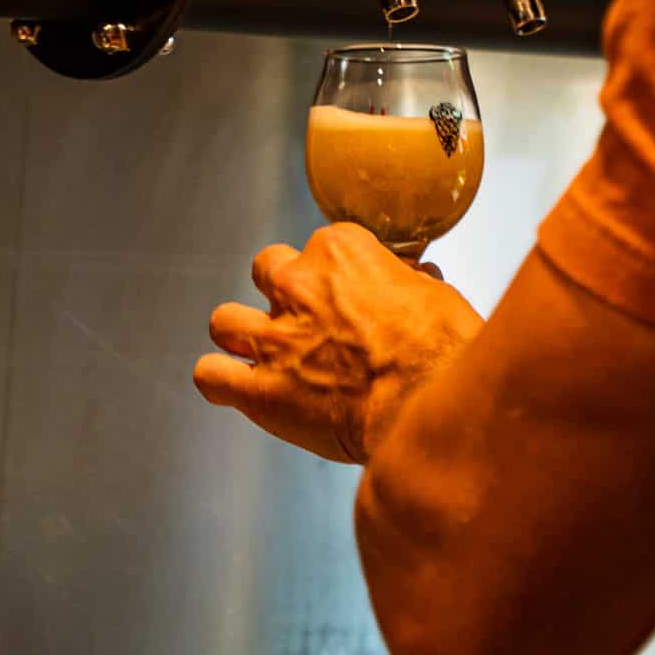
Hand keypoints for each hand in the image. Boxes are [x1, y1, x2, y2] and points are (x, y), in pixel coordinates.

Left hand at [194, 223, 482, 463]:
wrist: (428, 409)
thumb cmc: (443, 351)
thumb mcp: (437, 296)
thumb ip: (409, 282)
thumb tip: (415, 278)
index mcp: (341, 251)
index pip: (322, 245)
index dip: (335, 274)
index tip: (350, 297)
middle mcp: (299, 284)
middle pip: (267, 269)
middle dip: (283, 293)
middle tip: (307, 322)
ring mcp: (275, 337)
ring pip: (224, 320)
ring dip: (240, 333)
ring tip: (262, 352)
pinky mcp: (260, 390)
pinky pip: (211, 375)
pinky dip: (218, 380)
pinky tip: (233, 387)